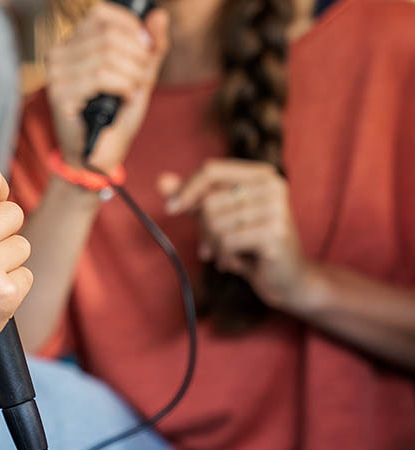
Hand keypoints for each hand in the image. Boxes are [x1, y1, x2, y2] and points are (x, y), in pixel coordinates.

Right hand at [44, 2, 168, 170]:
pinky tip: (124, 97)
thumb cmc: (116, 115)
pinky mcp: (60, 94)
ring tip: (134, 89)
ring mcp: (56, 74)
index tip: (144, 48)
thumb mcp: (140, 75)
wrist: (100, 154)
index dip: (129, 25)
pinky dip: (122, 86)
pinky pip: (100, 77)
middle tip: (142, 76)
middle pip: (108, 35)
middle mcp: (59, 54)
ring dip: (132, 74)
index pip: (100, 13)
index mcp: (73, 43)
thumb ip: (151, 47)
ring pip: (106, 56)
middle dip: (137, 55)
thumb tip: (159, 15)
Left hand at [162, 160, 313, 310]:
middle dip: (204, 229)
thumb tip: (161, 181)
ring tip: (230, 255)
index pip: (211, 170)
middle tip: (212, 246)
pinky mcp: (275, 232)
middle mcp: (272, 185)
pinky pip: (227, 241)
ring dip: (215, 246)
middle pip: (210, 201)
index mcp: (260, 174)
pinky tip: (240, 264)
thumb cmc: (251, 246)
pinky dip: (225, 257)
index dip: (186, 189)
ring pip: (216, 222)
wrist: (288, 280)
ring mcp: (276, 208)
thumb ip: (193, 199)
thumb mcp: (221, 218)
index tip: (170, 210)